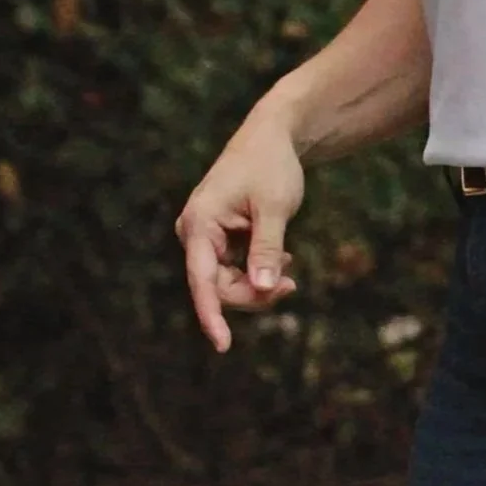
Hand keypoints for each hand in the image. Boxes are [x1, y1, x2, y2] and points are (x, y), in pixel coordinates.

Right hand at [175, 108, 305, 353]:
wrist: (271, 140)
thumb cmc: (271, 167)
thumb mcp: (275, 208)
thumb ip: (268, 248)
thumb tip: (263, 287)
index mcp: (199, 223)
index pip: (202, 280)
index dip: (212, 315)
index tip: (223, 345)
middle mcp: (194, 234)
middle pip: (219, 288)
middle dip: (255, 294)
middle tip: (291, 285)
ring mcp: (205, 240)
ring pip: (229, 284)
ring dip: (260, 285)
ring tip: (289, 267)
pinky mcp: (218, 243)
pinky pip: (236, 273)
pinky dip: (261, 273)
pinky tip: (282, 257)